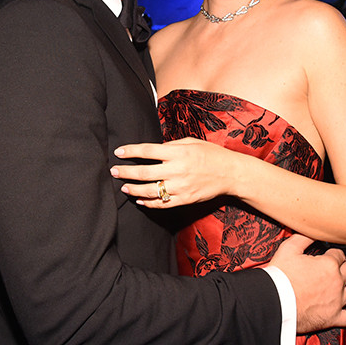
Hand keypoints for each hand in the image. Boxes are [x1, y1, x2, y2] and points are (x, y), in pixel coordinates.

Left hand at [111, 138, 237, 206]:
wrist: (231, 173)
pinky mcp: (185, 199)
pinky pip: (162, 204)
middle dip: (125, 172)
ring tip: (123, 187)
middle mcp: (177, 170)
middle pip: (144, 172)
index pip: (148, 151)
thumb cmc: (212, 154)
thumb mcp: (192, 142)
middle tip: (114, 171)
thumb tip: (154, 149)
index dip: (131, 151)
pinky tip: (140, 200)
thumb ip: (171, 146)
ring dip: (133, 189)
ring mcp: (180, 187)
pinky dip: (149, 203)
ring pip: (150, 191)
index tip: (119, 152)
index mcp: (178, 152)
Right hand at [270, 234, 345, 331]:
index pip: (339, 255)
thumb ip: (303, 237)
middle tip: (340, 267)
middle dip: (345, 267)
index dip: (334, 254)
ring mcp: (337, 301)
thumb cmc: (280, 277)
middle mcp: (337, 282)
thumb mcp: (288, 249)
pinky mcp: (333, 318)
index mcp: (328, 264)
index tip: (330, 255)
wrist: (274, 302)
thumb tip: (312, 231)